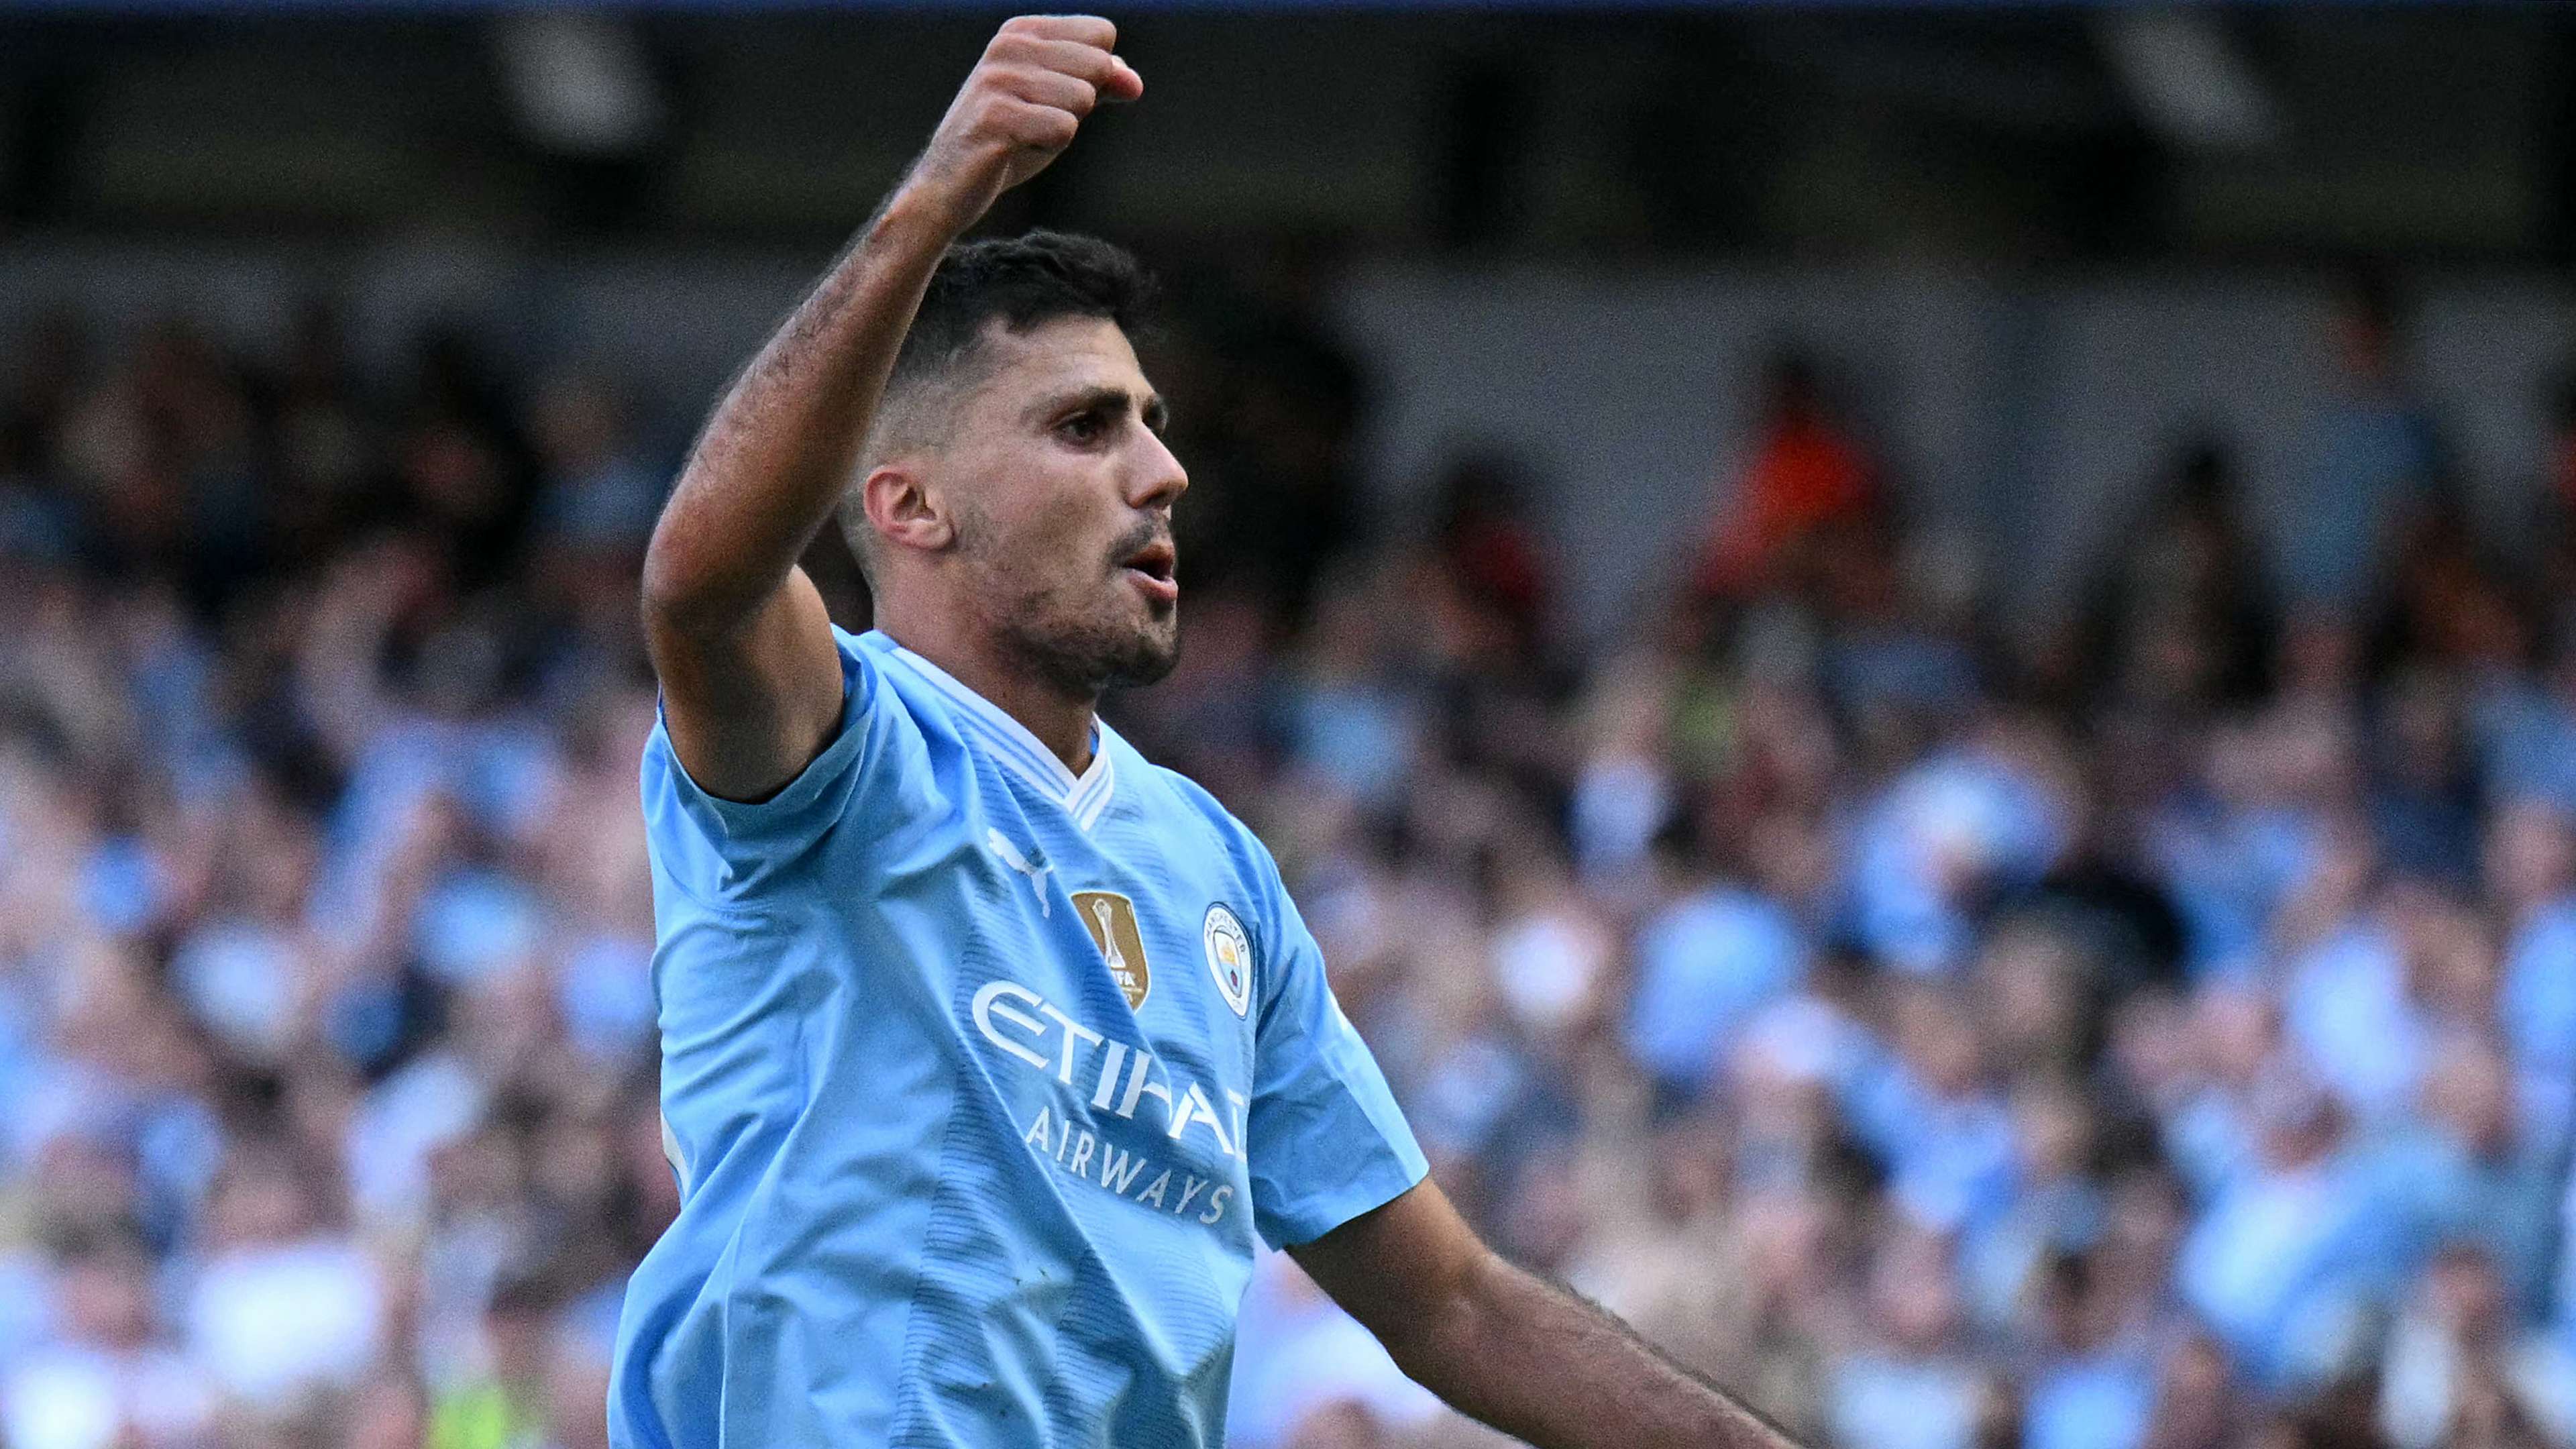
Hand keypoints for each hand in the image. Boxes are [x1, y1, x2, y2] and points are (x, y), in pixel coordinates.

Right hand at [903, 15, 1142, 234]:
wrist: (951, 185)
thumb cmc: (1011, 140)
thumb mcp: (1061, 103)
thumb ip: (1100, 84)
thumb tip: (1134, 83)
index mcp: (1023, 31)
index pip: (1102, 34)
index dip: (1098, 75)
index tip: (1057, 97)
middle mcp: (1009, 45)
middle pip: (1098, 64)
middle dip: (1081, 105)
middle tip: (1039, 121)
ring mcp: (1000, 78)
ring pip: (1083, 98)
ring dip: (1062, 129)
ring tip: (1025, 135)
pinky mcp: (996, 116)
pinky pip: (1064, 129)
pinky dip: (1048, 148)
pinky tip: (1016, 149)